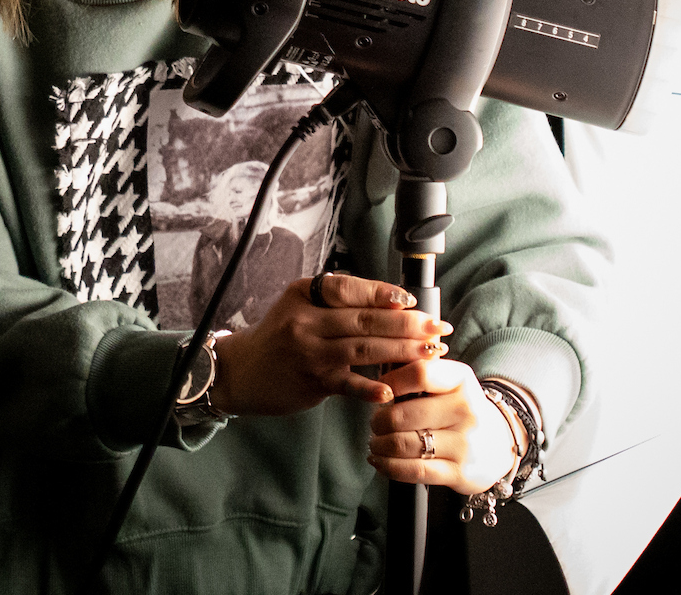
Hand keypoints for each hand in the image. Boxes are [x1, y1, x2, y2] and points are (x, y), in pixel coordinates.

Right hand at [209, 273, 453, 418]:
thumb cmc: (280, 335)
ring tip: (430, 352)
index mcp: (305, 294)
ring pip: (364, 349)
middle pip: (365, 320)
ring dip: (402, 351)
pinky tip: (392, 390)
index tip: (412, 300)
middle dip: (407, 324)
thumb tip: (392, 301)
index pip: (351, 289)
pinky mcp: (312, 382)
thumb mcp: (299, 306)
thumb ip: (337, 302)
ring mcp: (310, 352)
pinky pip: (348, 385)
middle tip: (437, 327)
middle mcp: (306, 320)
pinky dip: (370, 388)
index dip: (384, 294)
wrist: (242, 371)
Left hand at [365, 359, 521, 494]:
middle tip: (376, 423)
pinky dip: (389, 467)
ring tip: (376, 443)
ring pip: (404, 444)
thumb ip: (419, 377)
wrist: (499, 446)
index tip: (380, 392)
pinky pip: (414, 471)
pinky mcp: (459, 472)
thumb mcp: (450, 385)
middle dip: (379, 421)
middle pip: (403, 414)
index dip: (391, 383)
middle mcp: (467, 410)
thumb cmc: (460, 412)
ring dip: (380, 445)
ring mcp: (464, 444)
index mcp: (462, 380)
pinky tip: (381, 461)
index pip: (419, 374)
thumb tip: (378, 380)